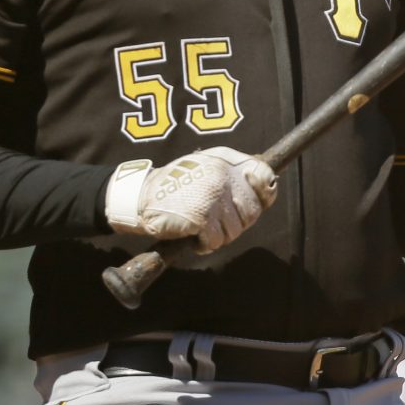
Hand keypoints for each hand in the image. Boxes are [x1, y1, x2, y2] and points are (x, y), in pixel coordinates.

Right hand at [105, 148, 278, 253]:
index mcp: (225, 160)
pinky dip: (203, 245)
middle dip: (236, 223)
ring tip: (199, 226)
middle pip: (252, 212)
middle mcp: (222, 175)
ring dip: (218, 235)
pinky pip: (215, 241)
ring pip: (234, 230)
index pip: (264, 176)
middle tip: (214, 221)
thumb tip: (264, 187)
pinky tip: (191, 235)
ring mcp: (212, 196)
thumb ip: (231, 172)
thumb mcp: (204, 165)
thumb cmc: (174, 185)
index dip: (264, 193)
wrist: (140, 197)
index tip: (254, 203)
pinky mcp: (201, 216)